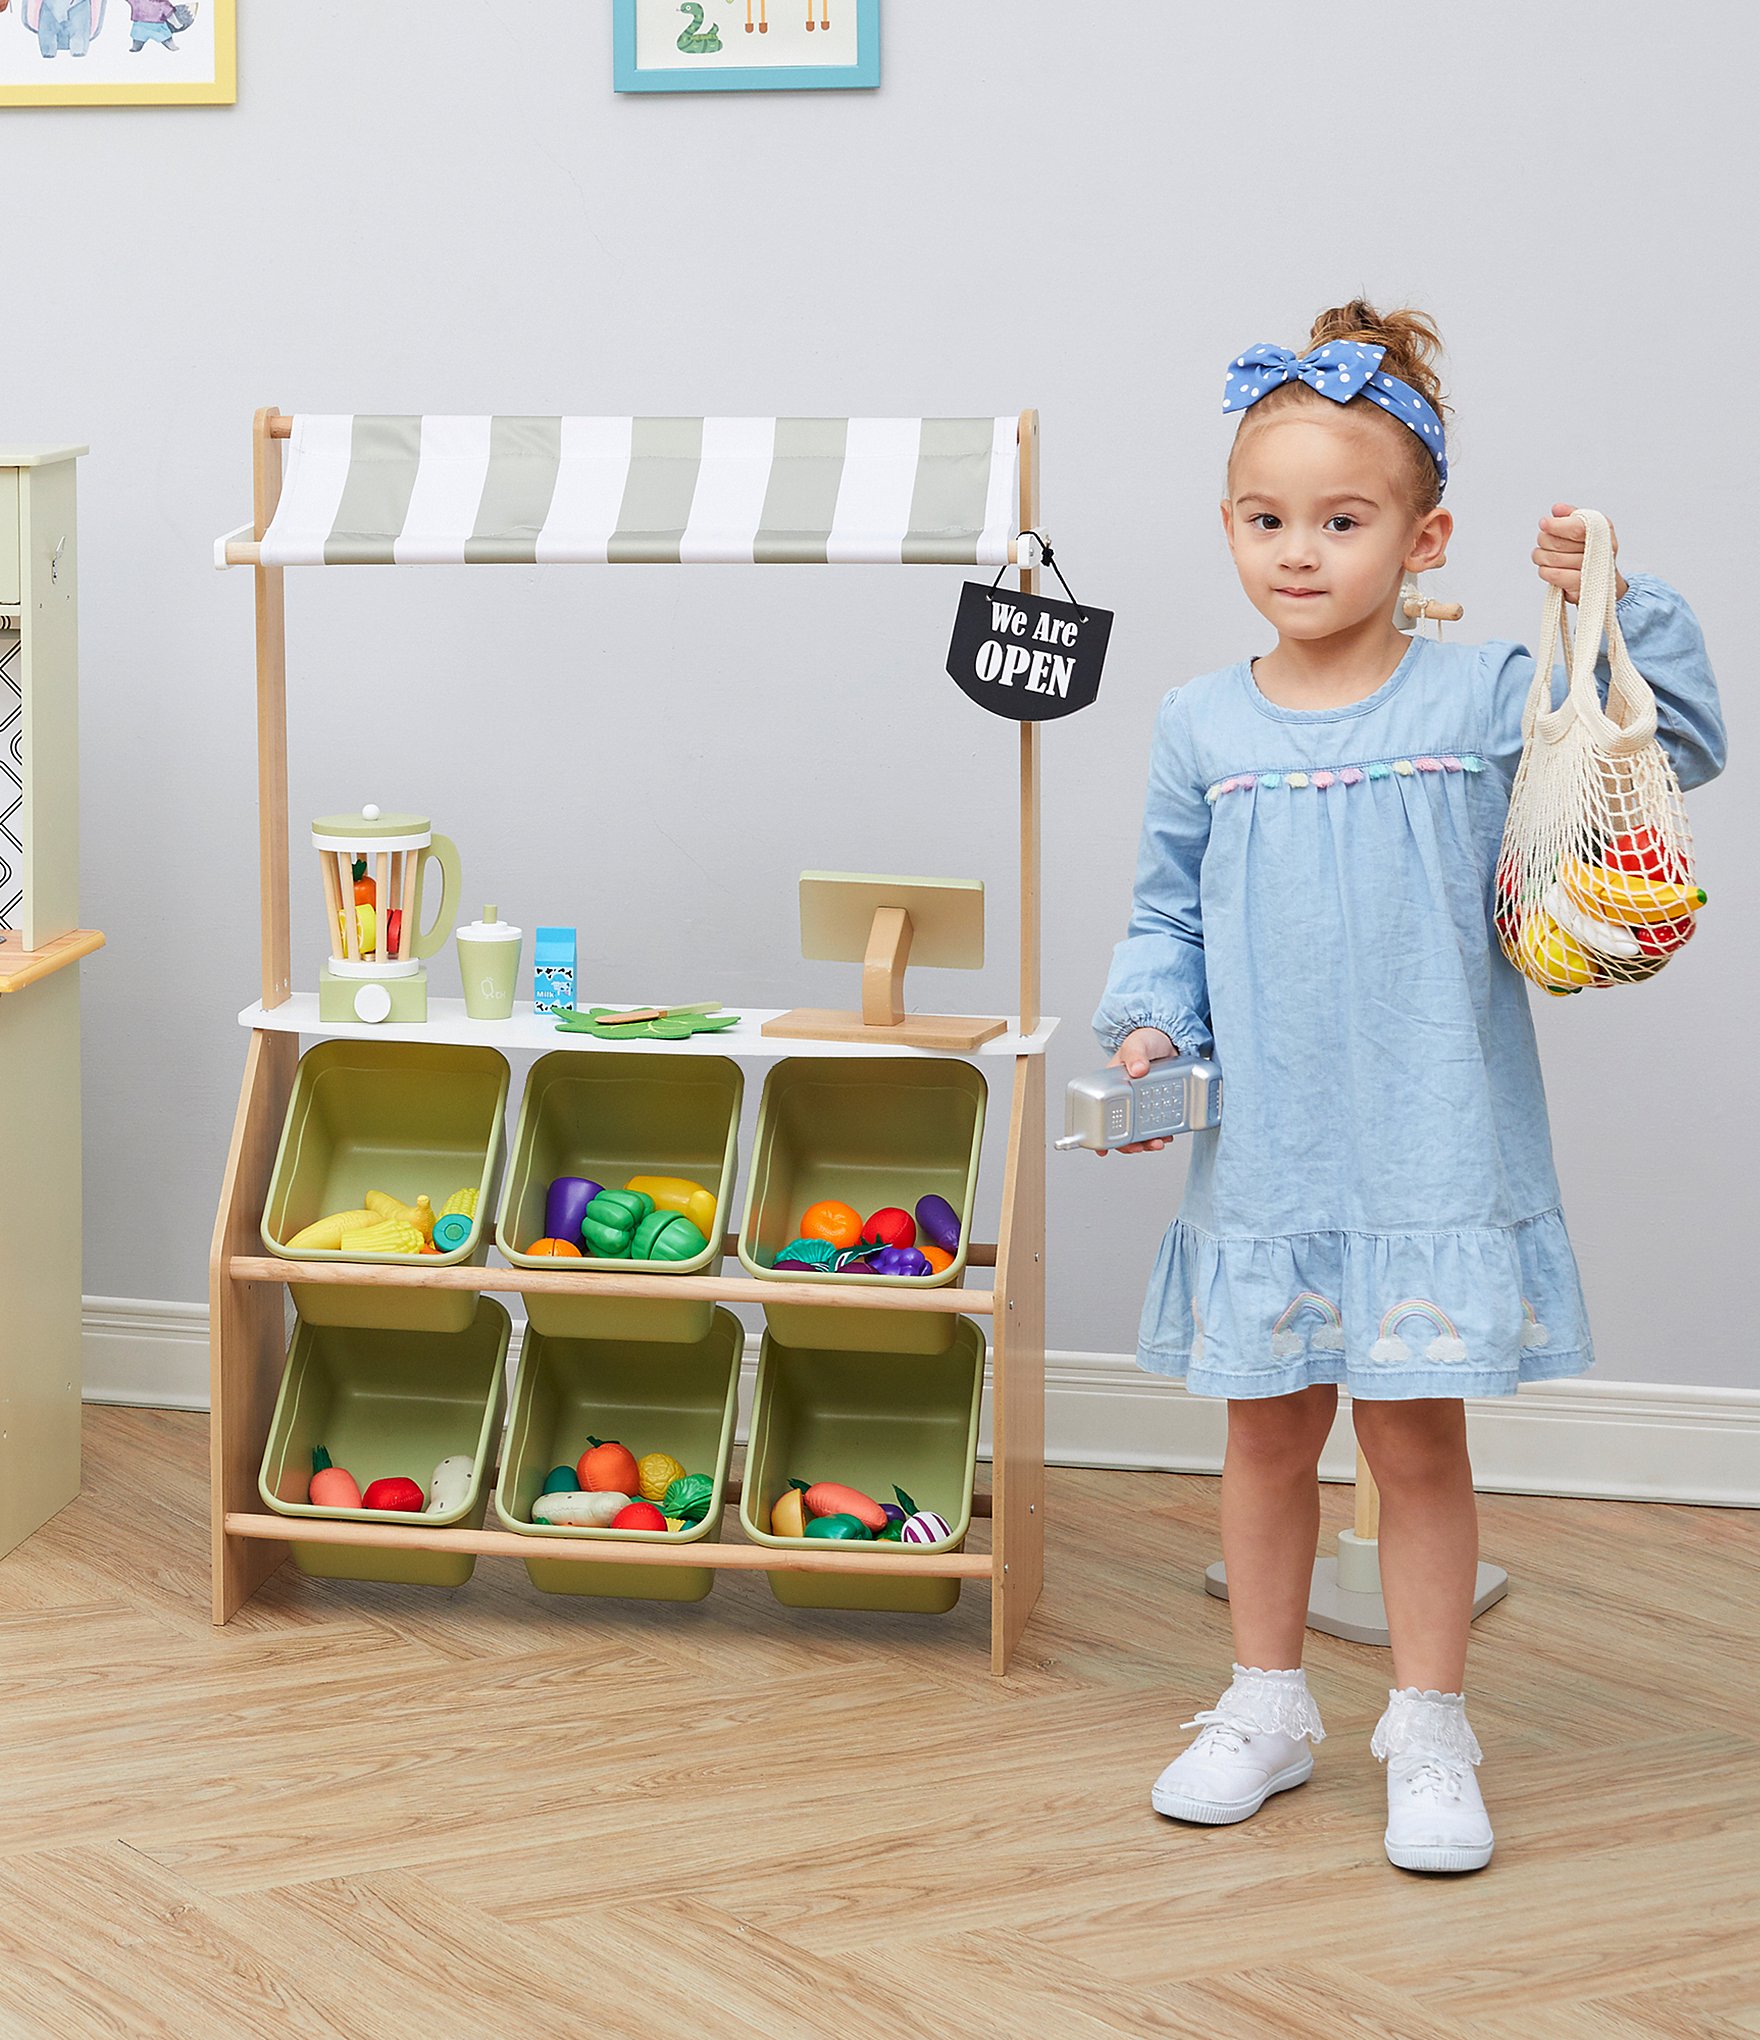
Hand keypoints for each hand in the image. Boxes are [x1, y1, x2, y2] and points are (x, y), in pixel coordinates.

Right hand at [1096, 1027, 1175, 1154]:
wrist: (1169, 1037)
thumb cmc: (1146, 1039)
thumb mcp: (1138, 1044)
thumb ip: (1136, 1054)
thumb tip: (1137, 1068)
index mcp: (1111, 1087)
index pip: (1100, 1116)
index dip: (1099, 1136)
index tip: (1103, 1150)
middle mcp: (1124, 1098)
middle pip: (1120, 1130)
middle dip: (1129, 1145)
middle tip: (1140, 1147)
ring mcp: (1141, 1103)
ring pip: (1139, 1131)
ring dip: (1146, 1143)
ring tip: (1157, 1143)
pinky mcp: (1158, 1104)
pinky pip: (1156, 1125)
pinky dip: (1161, 1134)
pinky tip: (1167, 1135)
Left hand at [1533, 502, 1627, 603]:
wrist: (1601, 582)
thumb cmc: (1589, 552)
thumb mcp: (1584, 529)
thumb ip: (1571, 517)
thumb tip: (1557, 509)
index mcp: (1603, 530)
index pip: (1578, 527)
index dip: (1557, 525)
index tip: (1544, 523)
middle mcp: (1602, 549)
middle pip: (1558, 543)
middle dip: (1544, 540)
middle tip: (1544, 540)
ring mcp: (1592, 570)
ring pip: (1551, 559)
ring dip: (1541, 556)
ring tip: (1543, 555)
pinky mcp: (1581, 586)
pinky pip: (1553, 574)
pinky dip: (1545, 570)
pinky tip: (1547, 568)